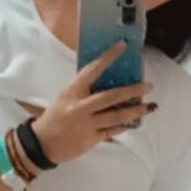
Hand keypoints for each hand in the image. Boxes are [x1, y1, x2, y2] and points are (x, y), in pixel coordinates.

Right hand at [30, 42, 154, 165]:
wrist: (42, 144)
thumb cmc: (54, 118)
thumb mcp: (66, 98)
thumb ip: (84, 91)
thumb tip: (107, 83)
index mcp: (73, 92)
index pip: (93, 69)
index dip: (109, 57)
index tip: (123, 46)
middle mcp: (80, 107)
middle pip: (111, 96)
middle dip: (132, 91)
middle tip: (148, 86)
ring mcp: (86, 125)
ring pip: (116, 117)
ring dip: (135, 111)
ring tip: (148, 107)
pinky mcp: (90, 140)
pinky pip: (112, 132)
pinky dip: (123, 126)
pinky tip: (133, 122)